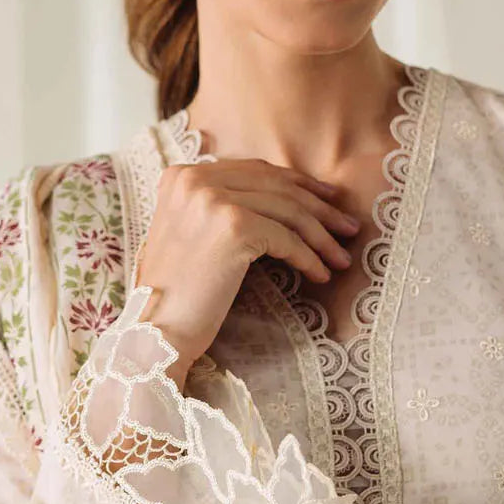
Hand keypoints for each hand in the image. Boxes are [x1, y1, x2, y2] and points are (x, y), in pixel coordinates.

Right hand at [134, 156, 360, 381]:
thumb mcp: (193, 235)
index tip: (328, 199)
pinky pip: (286, 239)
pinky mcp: (231, 226)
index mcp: (180, 176)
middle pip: (275, 186)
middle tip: (347, 227)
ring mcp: (210, 199)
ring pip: (287, 211)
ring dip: (322, 236)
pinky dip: (309, 257)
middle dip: (319, 207)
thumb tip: (284, 199)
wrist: (156, 333)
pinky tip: (320, 274)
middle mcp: (193, 179)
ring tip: (342, 257)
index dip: (297, 184)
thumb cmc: (178, 295)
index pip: (254, 171)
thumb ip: (221, 207)